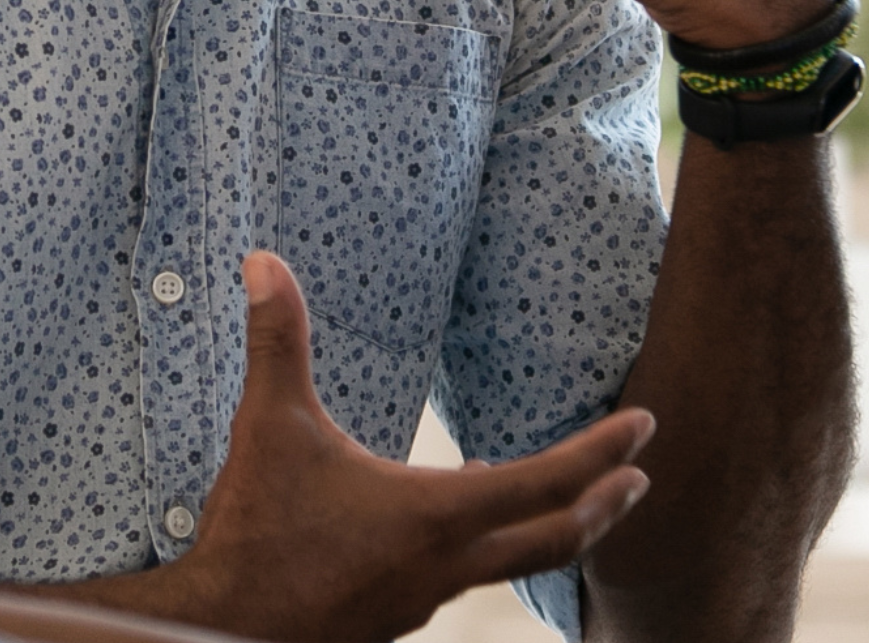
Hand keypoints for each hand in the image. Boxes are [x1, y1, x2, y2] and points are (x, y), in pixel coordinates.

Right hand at [169, 252, 652, 642]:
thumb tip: (265, 262)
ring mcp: (425, 598)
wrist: (222, 629)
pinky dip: (490, 544)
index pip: (546, 482)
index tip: (646, 425)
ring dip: (550, 527)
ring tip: (568, 498)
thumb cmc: (255, 531)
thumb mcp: (271, 425)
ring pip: (513, 563)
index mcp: (435, 516)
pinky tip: (462, 522)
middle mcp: (446, 566)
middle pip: (557, 540)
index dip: (603, 451)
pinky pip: (466, 575)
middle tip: (642, 477)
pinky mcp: (397, 615)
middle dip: (607, 504)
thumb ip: (277, 341)